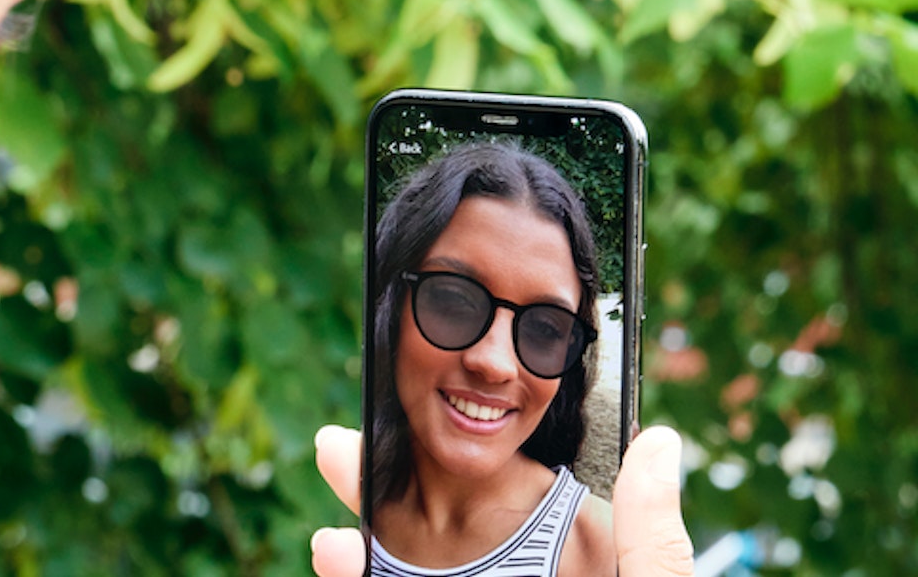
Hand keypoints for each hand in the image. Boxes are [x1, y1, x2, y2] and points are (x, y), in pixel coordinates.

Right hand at [310, 424, 694, 576]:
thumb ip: (652, 538)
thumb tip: (658, 443)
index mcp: (561, 576)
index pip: (504, 511)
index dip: (455, 468)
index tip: (417, 427)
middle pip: (436, 540)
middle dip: (380, 493)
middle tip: (337, 448)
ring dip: (359, 557)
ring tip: (331, 542)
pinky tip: (339, 565)